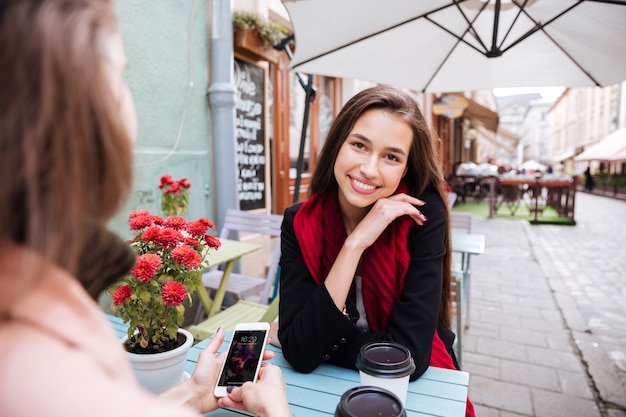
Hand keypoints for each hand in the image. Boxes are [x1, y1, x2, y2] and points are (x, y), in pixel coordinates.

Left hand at [162, 328, 277, 413]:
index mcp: (227, 360)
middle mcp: (232, 370)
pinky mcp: (236, 391)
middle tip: (269, 354)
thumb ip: (215, 343)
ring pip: (251, 375)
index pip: (243, 352)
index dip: (253, 348)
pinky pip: (248, 387)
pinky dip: (254, 383)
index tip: (263, 342)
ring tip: (267, 366)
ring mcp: (235, 381)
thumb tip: (221, 329)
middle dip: (261, 358)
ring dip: (260, 370)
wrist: (196, 396)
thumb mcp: (207, 355)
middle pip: (250, 362)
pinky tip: (260, 379)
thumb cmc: (199, 377)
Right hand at [217, 364, 289, 416]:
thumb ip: (237, 389)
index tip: (234, 377)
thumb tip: (233, 391)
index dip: (243, 373)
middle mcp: (272, 382)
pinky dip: (241, 404)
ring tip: (226, 398)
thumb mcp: (246, 389)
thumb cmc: (269, 400)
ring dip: (237, 397)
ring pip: (250, 395)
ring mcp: (270, 395)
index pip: (255, 368)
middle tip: (228, 389)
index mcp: (272, 371)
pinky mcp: (266, 406)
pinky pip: (251, 403)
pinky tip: (230, 403)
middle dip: (238, 387)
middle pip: (251, 383)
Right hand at [349, 193, 425, 248]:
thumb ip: (388, 214)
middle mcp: (383, 201)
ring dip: (417, 212)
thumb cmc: (368, 233)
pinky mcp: (387, 213)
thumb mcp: (379, 220)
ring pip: (407, 205)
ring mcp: (384, 206)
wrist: (358, 238)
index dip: (410, 200)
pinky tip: (418, 220)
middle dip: (416, 203)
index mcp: (380, 201)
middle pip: (404, 198)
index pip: (399, 197)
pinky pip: (405, 209)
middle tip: (423, 211)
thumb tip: (401, 215)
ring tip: (422, 220)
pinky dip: (414, 213)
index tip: (418, 205)